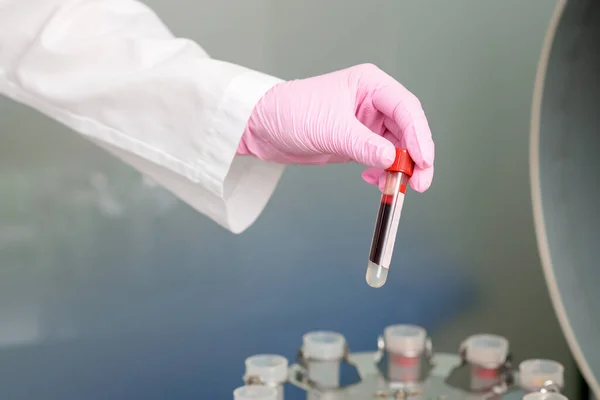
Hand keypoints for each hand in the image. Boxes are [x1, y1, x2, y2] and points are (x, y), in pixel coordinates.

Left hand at [237, 64, 434, 191]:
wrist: (262, 128)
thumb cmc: (290, 112)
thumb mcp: (330, 128)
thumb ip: (363, 144)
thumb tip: (392, 159)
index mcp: (370, 85)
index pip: (406, 109)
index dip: (419, 136)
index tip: (423, 161)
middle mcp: (372, 102)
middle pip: (407, 130)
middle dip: (414, 158)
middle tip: (419, 182)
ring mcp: (365, 123)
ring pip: (396, 147)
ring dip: (398, 169)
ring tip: (395, 187)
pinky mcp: (356, 141)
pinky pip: (380, 159)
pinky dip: (381, 172)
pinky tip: (374, 181)